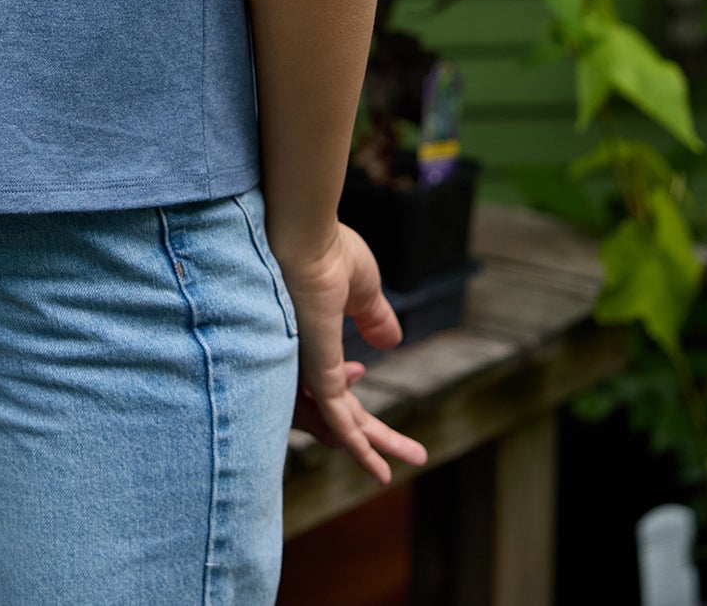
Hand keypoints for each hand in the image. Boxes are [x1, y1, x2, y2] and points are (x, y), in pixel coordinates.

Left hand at [277, 220, 428, 485]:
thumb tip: (391, 341)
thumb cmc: (328, 250)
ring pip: (336, 425)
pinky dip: (357, 447)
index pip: (329, 380)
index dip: (350, 385)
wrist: (307, 234)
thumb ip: (374, 318)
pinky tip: (378, 469)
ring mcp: (305, 369)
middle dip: (367, 437)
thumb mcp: (363, 290)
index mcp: (310, 339)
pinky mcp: (315, 373)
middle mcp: (300, 361)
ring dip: (368, 450)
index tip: (365, 374)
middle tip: (406, 455)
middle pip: (335, 412)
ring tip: (391, 471)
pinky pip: (336, 420)